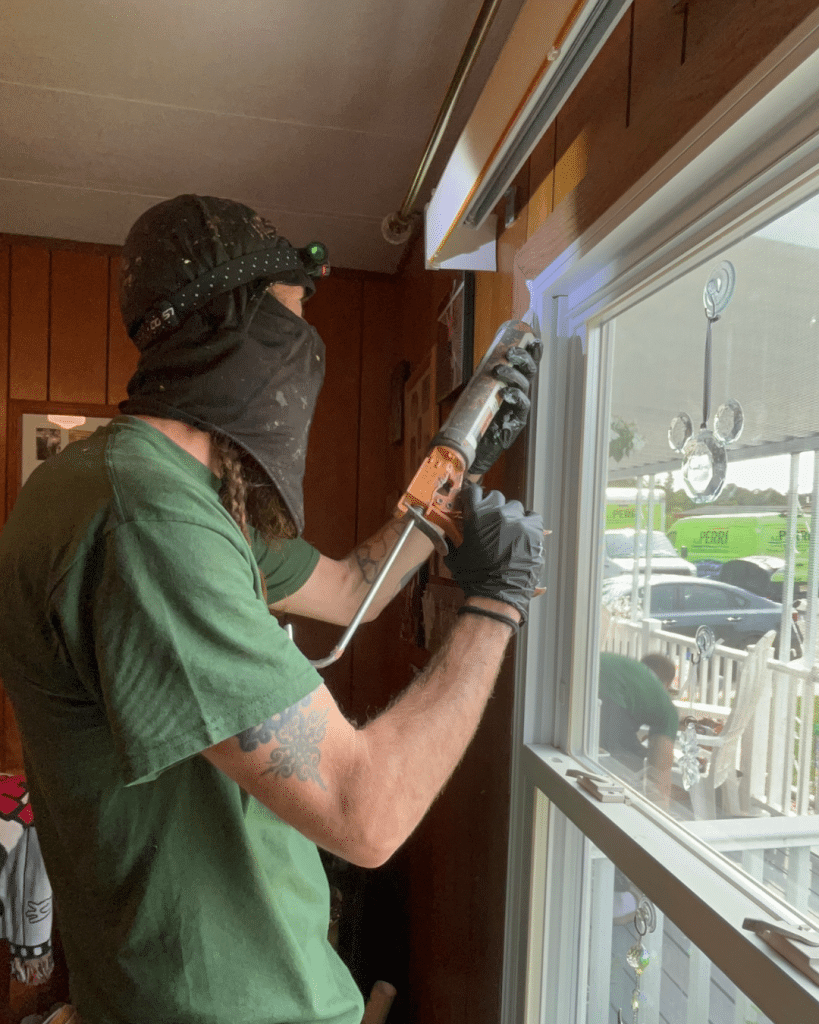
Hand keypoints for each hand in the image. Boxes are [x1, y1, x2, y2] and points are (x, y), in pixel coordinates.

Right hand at [445, 482, 543, 621]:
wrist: (497, 595)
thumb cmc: (474, 578)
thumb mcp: (455, 557)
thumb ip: (451, 541)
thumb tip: (445, 536)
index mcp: (476, 515)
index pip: (473, 491)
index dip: (471, 496)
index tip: (472, 501)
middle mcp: (497, 513)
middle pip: (495, 497)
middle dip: (491, 508)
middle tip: (490, 523)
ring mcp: (517, 520)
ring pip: (514, 507)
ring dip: (510, 516)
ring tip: (507, 531)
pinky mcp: (533, 530)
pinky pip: (532, 517)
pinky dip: (528, 522)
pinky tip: (523, 533)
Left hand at [471, 343, 541, 475]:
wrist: (474, 444)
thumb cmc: (479, 415)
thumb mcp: (481, 390)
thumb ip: (486, 375)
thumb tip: (487, 356)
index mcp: (514, 382)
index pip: (526, 364)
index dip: (533, 351)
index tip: (534, 338)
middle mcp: (520, 392)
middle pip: (529, 371)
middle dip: (523, 358)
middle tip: (511, 352)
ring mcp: (520, 406)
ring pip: (523, 385)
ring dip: (512, 375)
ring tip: (499, 369)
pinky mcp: (517, 421)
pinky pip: (521, 405)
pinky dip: (514, 396)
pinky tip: (505, 392)